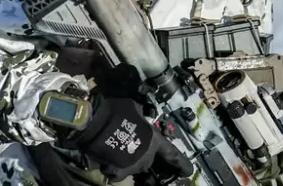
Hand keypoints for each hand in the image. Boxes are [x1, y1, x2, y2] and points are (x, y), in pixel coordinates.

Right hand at [65, 97, 193, 181]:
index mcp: (154, 140)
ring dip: (128, 160)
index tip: (188, 172)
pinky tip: (108, 161)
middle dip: (142, 154)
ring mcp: (132, 166)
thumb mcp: (134, 108)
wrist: (94, 123)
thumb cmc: (116, 112)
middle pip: (149, 160)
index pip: (172, 154)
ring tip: (116, 149)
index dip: (182, 164)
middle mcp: (146, 157)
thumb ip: (140, 117)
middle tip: (131, 145)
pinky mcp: (116, 172)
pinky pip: (117, 173)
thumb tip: (140, 116)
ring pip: (133, 166)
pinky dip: (114, 168)